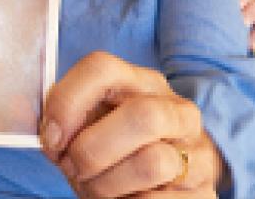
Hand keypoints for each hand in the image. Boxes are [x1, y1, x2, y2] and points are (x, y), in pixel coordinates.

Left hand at [40, 52, 223, 197]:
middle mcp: (175, 109)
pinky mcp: (204, 192)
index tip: (52, 137)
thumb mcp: (90, 125)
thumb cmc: (114, 148)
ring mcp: (197, 151)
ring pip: (152, 163)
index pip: (102, 68)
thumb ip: (68, 119)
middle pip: (141, 115)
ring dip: (107, 184)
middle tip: (72, 167)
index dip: (68, 101)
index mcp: (140, 82)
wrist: (164, 183)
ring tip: (93, 188)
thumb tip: (50, 132)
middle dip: (92, 149)